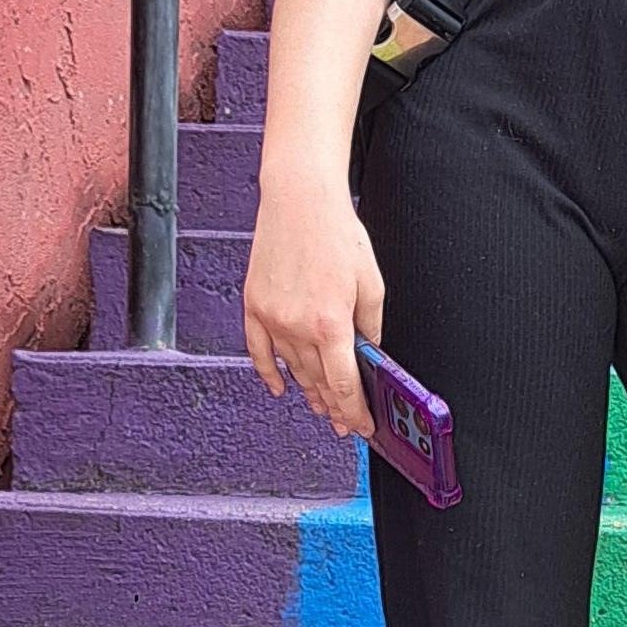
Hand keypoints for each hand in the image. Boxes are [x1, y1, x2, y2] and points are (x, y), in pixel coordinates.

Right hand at [241, 172, 385, 436]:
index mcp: (331, 323)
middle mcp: (297, 326)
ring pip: (293, 370)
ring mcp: (272, 318)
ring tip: (322, 408)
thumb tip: (370, 354)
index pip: (344, 385)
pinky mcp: (254, 306)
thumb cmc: (336, 234)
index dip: (355, 412)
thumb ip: (371, 327)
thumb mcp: (371, 283)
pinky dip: (270, 373)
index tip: (362, 427)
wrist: (300, 200)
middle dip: (334, 408)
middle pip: (318, 383)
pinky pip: (259, 352)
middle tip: (345, 424)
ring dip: (308, 393)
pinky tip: (281, 388)